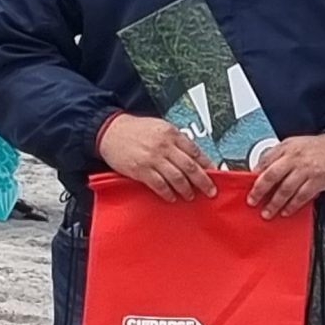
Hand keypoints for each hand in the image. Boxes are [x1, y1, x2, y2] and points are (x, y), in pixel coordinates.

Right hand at [99, 114, 216, 201]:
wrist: (110, 131)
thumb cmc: (135, 130)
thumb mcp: (160, 127)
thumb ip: (176, 140)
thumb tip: (193, 156)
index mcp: (171, 134)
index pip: (195, 151)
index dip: (207, 165)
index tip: (215, 174)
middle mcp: (164, 146)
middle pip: (190, 167)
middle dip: (203, 181)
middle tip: (210, 191)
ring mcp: (153, 159)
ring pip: (177, 178)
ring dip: (186, 189)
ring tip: (190, 195)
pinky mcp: (141, 170)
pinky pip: (159, 185)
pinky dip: (168, 193)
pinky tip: (172, 197)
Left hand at [248, 134, 324, 218]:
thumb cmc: (320, 149)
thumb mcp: (296, 145)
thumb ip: (280, 156)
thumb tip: (262, 171)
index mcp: (287, 147)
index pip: (265, 162)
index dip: (255, 177)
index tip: (247, 188)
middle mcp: (295, 157)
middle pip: (271, 175)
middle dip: (259, 191)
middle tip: (252, 201)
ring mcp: (306, 169)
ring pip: (285, 189)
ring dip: (274, 203)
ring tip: (267, 212)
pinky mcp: (317, 180)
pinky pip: (301, 196)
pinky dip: (292, 206)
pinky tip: (286, 211)